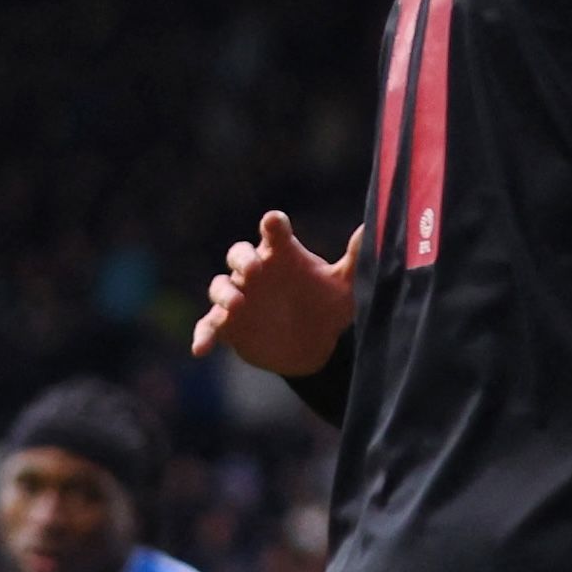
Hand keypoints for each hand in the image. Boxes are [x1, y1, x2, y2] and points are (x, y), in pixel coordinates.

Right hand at [195, 211, 359, 375]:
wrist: (314, 347)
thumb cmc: (327, 307)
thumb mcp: (343, 286)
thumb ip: (354, 258)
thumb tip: (371, 228)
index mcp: (283, 255)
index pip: (274, 232)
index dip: (273, 226)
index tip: (274, 223)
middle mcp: (256, 271)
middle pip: (239, 254)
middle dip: (243, 258)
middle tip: (255, 269)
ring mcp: (238, 297)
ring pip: (220, 286)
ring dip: (224, 293)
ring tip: (237, 304)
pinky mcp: (227, 325)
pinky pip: (208, 326)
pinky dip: (203, 334)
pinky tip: (201, 349)